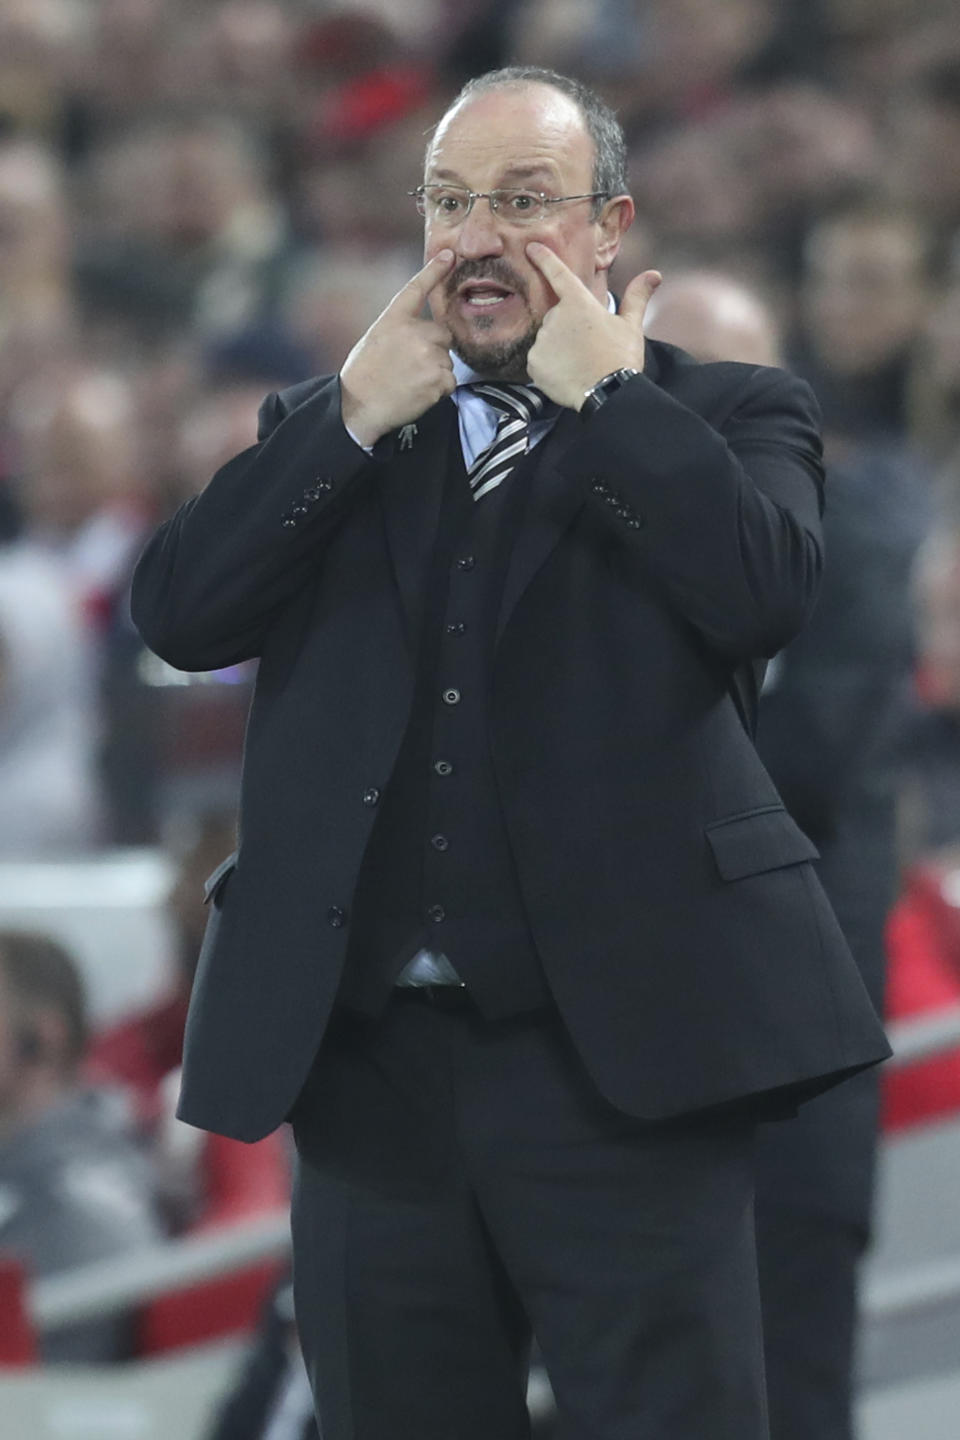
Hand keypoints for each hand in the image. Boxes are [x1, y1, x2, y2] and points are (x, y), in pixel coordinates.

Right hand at [340, 250, 456, 446]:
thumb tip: (428, 335)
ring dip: (434, 372)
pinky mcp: (439, 378)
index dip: (434, 270)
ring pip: (447, 361)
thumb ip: (403, 331)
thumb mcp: (377, 339)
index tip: (449, 256)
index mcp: (395, 319)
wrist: (358, 406)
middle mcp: (415, 332)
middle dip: (433, 350)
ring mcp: (429, 355)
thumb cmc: (364, 375)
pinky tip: (416, 393)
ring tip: (409, 382)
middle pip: (443, 336)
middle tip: (409, 368)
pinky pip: (449, 382)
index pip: (417, 288)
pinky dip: (438, 390)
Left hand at [525, 243, 661, 410]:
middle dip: (568, 329)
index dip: (544, 258)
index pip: (557, 273)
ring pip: (547, 340)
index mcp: (578, 302)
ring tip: (578, 363)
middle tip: (587, 347)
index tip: (532, 247)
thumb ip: (637, 297)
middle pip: (557, 317)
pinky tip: (566, 374)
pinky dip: (549, 367)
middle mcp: (555, 317)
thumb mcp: (631, 326)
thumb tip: (654, 274)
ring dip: (559, 348)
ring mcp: (542, 340)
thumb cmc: (620, 357)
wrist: (607, 392)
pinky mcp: (534, 363)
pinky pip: (538, 361)